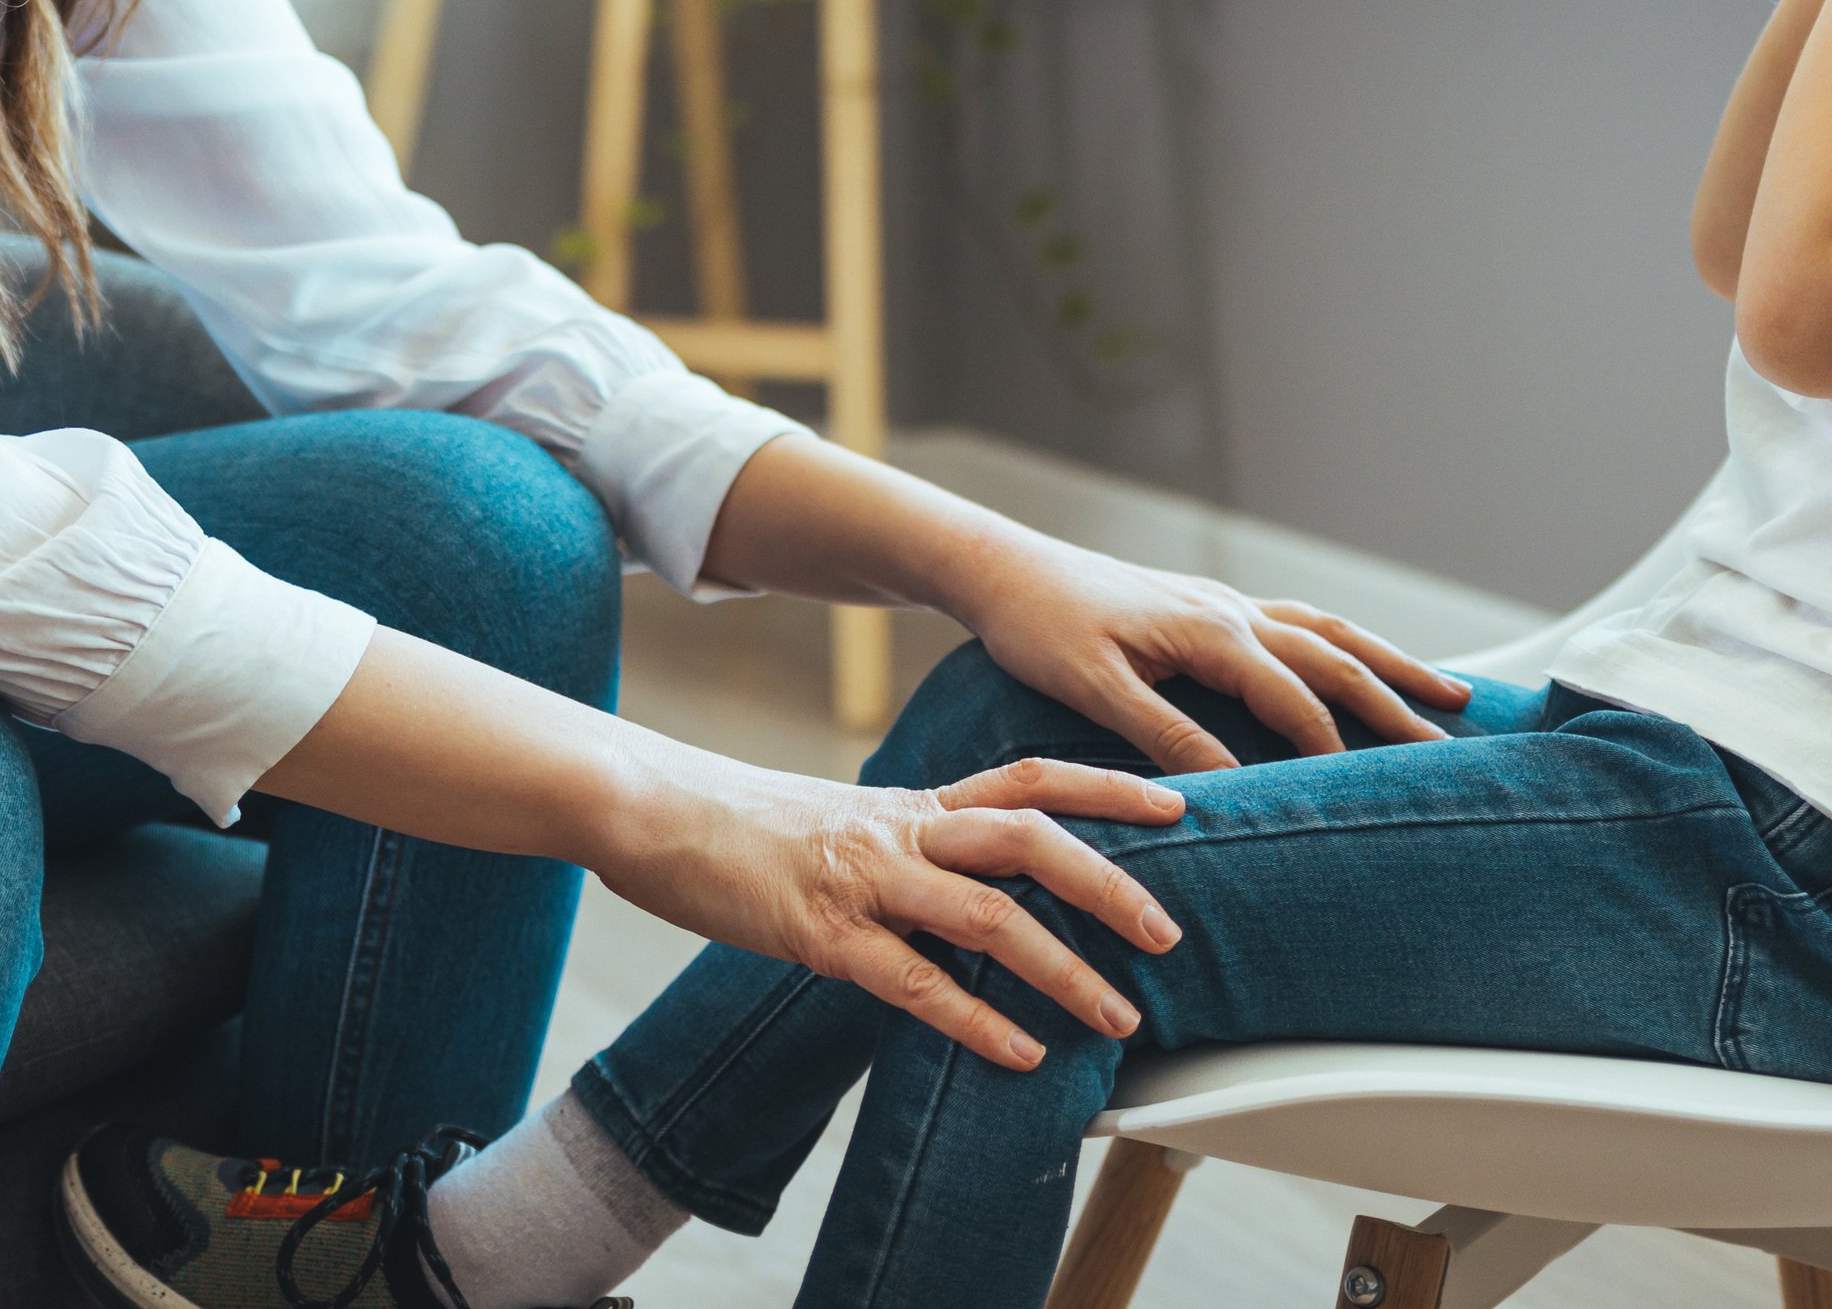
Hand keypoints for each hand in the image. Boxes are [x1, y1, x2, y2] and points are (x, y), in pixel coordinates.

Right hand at [603, 747, 1187, 1070]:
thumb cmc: (746, 824)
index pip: (1030, 779)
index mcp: (913, 803)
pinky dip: (977, 1021)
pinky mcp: (821, 933)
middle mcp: (902, 832)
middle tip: (1170, 931)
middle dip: (1111, 882)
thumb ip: (910, 843)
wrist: (651, 808)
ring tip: (1118, 1017)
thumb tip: (969, 878)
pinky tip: (1021, 1053)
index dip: (1109, 785)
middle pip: (1031, 839)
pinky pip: (916, 981)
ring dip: (1064, 968)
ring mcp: (864, 880)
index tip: (1180, 799)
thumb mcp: (845, 818)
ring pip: (989, 914)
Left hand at [946, 529, 1475, 773]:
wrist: (1004, 570)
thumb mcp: (1093, 689)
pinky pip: (1299, 623)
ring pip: (1329, 632)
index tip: (1377, 797)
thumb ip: (1164, 731)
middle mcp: (1231, 611)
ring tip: (1448, 693)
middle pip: (1336, 658)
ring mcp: (1225, 603)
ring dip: (1390, 663)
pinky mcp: (1209, 606)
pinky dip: (1344, 643)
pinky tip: (1359, 661)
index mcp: (1210, 633)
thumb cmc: (1040, 629)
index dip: (1338, 750)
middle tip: (1460, 740)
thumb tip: (1231, 782)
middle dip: (1399, 701)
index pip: (1296, 701)